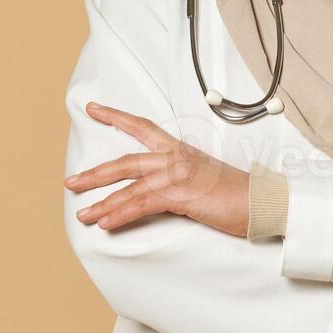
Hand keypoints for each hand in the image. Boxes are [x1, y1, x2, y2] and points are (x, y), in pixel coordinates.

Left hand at [65, 101, 249, 236]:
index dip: (115, 116)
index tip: (93, 108)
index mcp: (180, 150)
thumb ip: (179, 180)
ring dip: (102, 203)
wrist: (261, 201)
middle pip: (125, 161)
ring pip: (129, 186)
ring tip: (83, 215)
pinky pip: (142, 204)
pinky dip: (120, 215)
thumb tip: (158, 193)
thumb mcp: (203, 179)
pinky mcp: (181, 194)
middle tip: (71, 181)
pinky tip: (106, 224)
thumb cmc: (236, 194)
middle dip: (94, 174)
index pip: (142, 127)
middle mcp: (175, 157)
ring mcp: (177, 174)